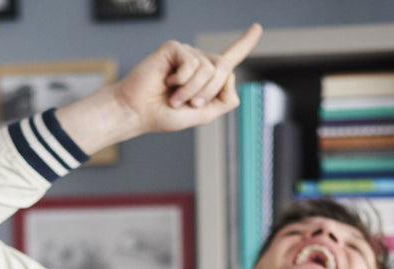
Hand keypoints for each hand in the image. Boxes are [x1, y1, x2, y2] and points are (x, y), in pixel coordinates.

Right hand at [98, 26, 262, 140]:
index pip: (230, 57)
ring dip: (192, 89)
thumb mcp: (202, 115)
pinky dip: (182, 80)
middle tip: (188, 104)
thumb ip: (224, 101)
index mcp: (206, 77)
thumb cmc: (163, 115)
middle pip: (224, 69)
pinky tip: (168, 82)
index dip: (245, 43)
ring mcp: (187, 53)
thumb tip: (232, 75)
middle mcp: (199, 61)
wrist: (136, 112)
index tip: (257, 27)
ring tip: (174, 96)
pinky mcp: (174, 49)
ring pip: (209, 68)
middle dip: (209, 91)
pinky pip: (192, 63)